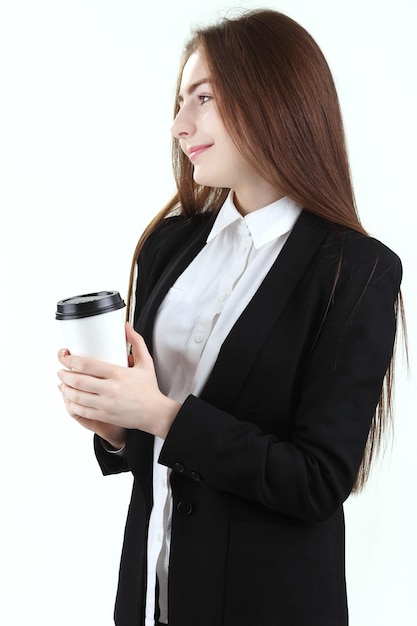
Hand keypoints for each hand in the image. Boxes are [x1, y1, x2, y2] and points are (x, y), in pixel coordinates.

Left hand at [57, 323, 179, 441]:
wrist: (155, 413)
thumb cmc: (149, 388)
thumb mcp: (146, 362)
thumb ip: (136, 341)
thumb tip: (126, 326)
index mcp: (119, 374)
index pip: (87, 365)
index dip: (70, 360)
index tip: (65, 356)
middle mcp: (111, 389)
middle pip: (78, 381)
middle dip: (64, 374)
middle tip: (61, 369)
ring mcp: (106, 404)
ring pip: (76, 396)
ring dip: (64, 389)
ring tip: (61, 383)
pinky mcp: (104, 416)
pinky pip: (81, 411)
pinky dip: (70, 404)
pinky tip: (68, 399)